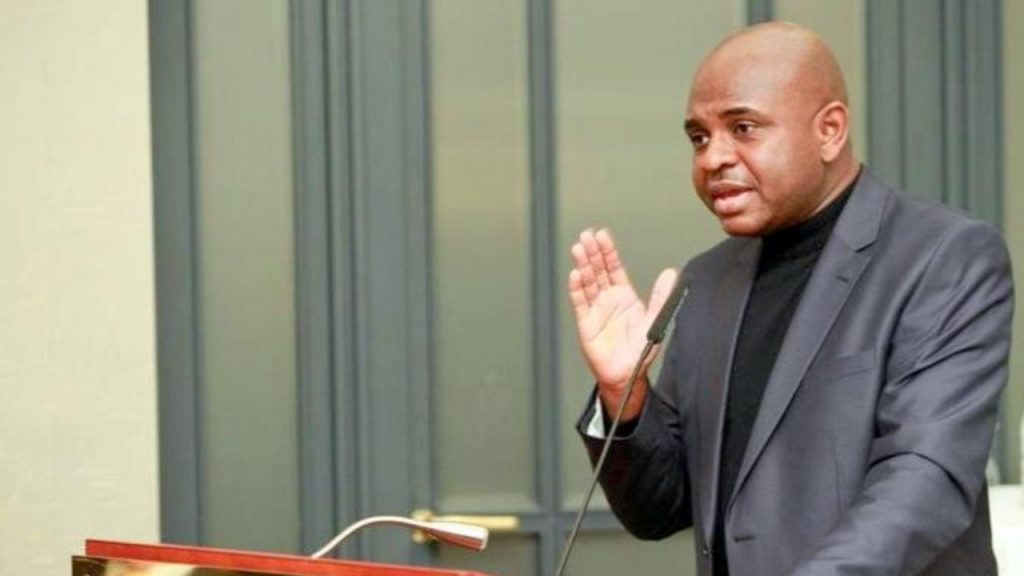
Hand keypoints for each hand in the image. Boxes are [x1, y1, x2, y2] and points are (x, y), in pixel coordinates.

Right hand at [568, 228, 678, 420]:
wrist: (627, 374)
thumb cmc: (639, 350)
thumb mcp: (655, 319)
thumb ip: (661, 295)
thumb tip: (671, 273)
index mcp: (624, 296)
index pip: (613, 267)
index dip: (608, 251)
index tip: (603, 236)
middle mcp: (607, 300)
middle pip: (598, 270)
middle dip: (592, 252)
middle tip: (587, 235)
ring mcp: (595, 310)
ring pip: (587, 282)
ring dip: (583, 265)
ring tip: (579, 248)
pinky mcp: (586, 323)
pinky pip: (580, 302)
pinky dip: (577, 288)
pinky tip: (576, 275)